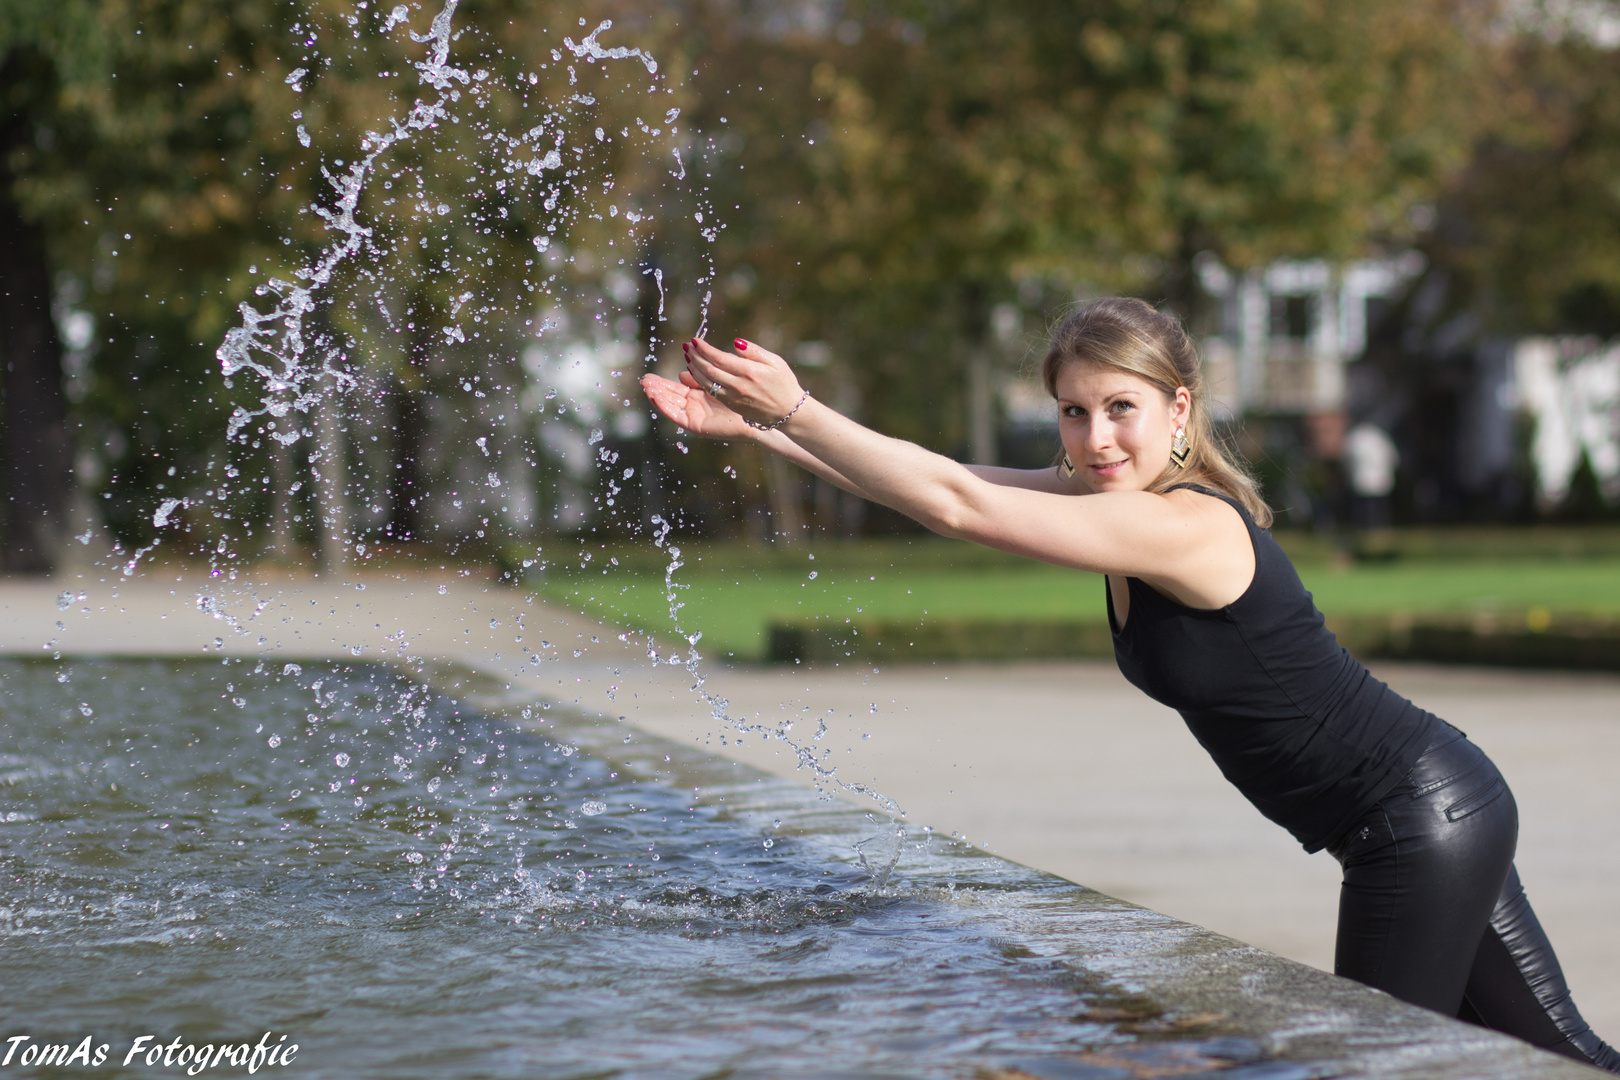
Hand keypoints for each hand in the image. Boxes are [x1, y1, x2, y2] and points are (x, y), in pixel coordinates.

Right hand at [638, 369, 756, 440]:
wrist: (756, 414)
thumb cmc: (741, 397)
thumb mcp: (716, 383)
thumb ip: (700, 378)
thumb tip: (682, 372)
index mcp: (698, 396)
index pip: (675, 388)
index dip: (662, 383)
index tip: (649, 376)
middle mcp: (694, 407)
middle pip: (670, 397)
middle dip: (656, 389)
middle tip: (644, 380)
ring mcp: (695, 416)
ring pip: (671, 406)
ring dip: (658, 397)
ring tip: (647, 388)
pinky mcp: (697, 425)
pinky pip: (678, 417)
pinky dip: (666, 407)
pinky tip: (657, 398)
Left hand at [680, 336, 805, 428]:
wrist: (789, 413)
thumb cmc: (784, 384)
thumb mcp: (776, 362)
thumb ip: (754, 351)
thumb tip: (735, 342)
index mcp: (749, 372)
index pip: (719, 358)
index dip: (704, 349)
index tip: (695, 340)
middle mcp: (739, 386)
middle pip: (709, 369)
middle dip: (695, 356)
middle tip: (687, 345)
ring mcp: (734, 398)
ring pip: (706, 382)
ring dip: (694, 369)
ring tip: (688, 357)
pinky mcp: (732, 405)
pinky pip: (711, 392)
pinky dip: (700, 381)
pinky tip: (696, 372)